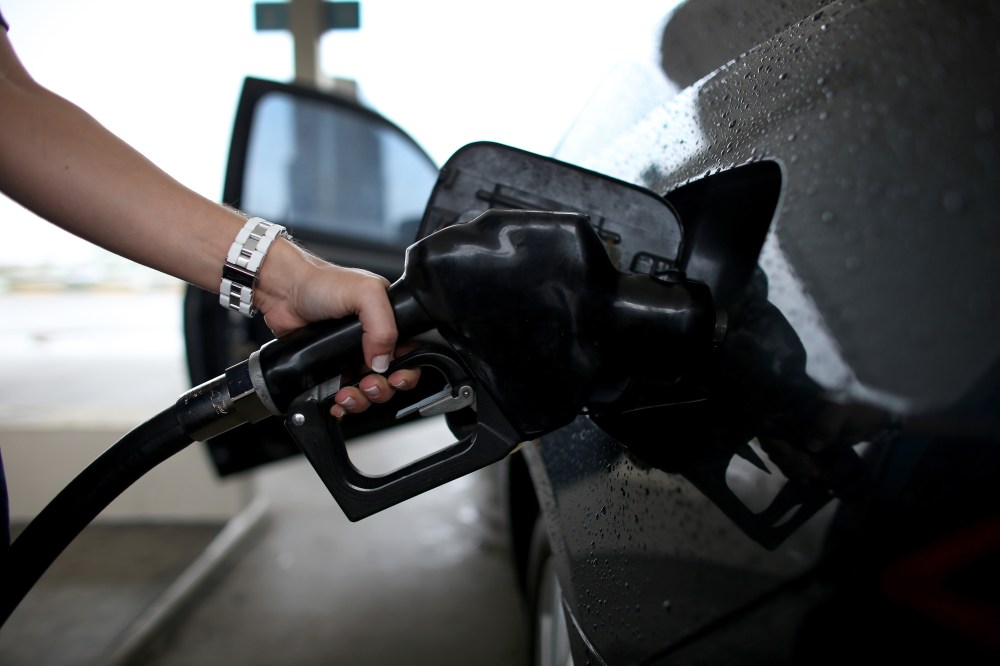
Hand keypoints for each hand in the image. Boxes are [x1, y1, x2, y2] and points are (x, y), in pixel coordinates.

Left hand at [255, 237, 420, 416]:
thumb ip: (383, 326)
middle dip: (382, 389)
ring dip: (361, 399)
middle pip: (390, 378)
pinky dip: (343, 404)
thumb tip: (383, 361)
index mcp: (387, 320)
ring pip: (368, 390)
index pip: (409, 353)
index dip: (406, 371)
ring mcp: (351, 355)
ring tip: (347, 394)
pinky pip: (344, 394)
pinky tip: (337, 402)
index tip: (394, 377)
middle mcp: (372, 339)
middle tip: (368, 384)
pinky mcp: (330, 367)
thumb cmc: (320, 282)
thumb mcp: (365, 293)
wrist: (283, 290)